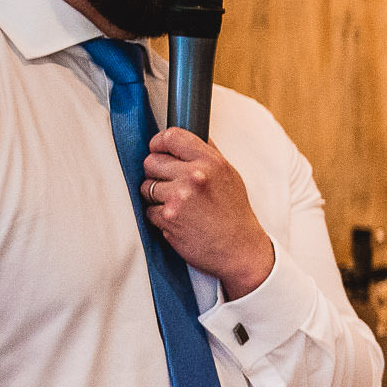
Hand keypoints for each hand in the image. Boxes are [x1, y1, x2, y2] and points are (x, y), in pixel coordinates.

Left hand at [142, 127, 274, 299]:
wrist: (241, 250)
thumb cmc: (235, 214)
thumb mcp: (230, 176)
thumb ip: (207, 155)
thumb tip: (184, 139)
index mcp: (211, 162)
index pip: (171, 136)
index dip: (159, 143)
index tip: (159, 151)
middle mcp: (195, 176)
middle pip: (151, 161)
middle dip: (157, 173)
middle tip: (174, 186)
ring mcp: (179, 197)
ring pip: (146, 186)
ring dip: (156, 197)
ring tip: (179, 206)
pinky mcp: (168, 217)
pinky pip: (148, 210)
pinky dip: (160, 216)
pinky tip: (179, 221)